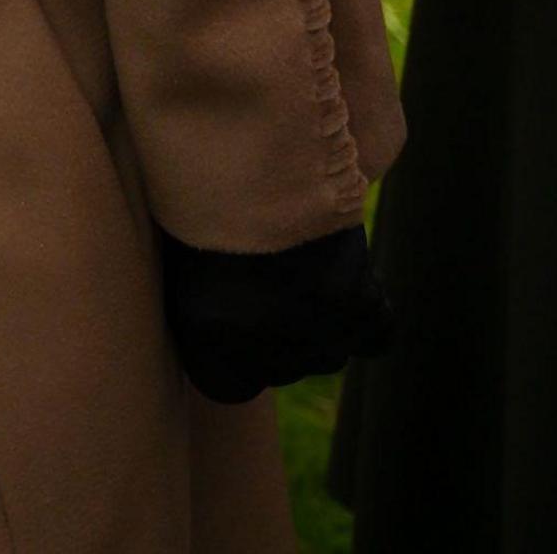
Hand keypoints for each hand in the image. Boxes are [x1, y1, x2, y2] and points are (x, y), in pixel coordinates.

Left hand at [158, 225, 390, 402]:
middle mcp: (264, 348)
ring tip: (297, 277)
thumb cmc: (198, 212)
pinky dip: (367, 318)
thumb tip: (217, 341)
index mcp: (208, 343)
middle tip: (262, 287)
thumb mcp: (181, 270)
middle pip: (281, 369)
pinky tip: (346, 286)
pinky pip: (374, 335)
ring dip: (318, 329)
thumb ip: (201, 317)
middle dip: (273, 340)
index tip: (224, 330)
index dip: (227, 360)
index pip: (226, 387)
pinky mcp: (358, 305)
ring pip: (327, 355)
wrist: (247, 169)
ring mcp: (315, 331)